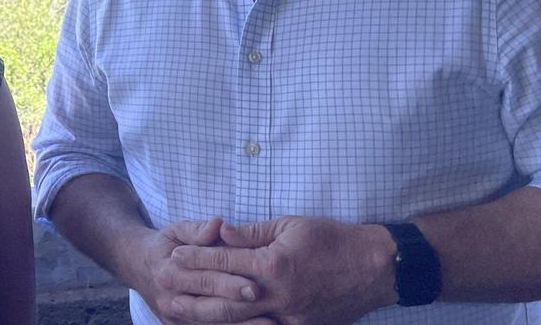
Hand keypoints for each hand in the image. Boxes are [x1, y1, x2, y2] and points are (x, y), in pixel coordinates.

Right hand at [132, 217, 263, 324]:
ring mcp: (174, 318)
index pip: (204, 279)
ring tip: (269, 324)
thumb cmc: (164, 245)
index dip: (231, 283)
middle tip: (266, 308)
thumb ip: (197, 229)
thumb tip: (218, 224)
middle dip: (239, 309)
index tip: (257, 286)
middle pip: (209, 307)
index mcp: (169, 272)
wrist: (136, 265)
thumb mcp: (176, 230)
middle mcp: (170, 299)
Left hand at [169, 217, 397, 324]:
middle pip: (224, 296)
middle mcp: (278, 295)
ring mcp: (289, 317)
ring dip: (208, 315)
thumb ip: (252, 232)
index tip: (174, 255)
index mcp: (274, 264)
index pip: (224, 262)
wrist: (375, 269)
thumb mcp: (291, 225)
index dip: (196, 259)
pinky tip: (221, 323)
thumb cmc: (333, 240)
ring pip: (240, 320)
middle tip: (165, 284)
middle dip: (193, 290)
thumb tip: (220, 231)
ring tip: (183, 308)